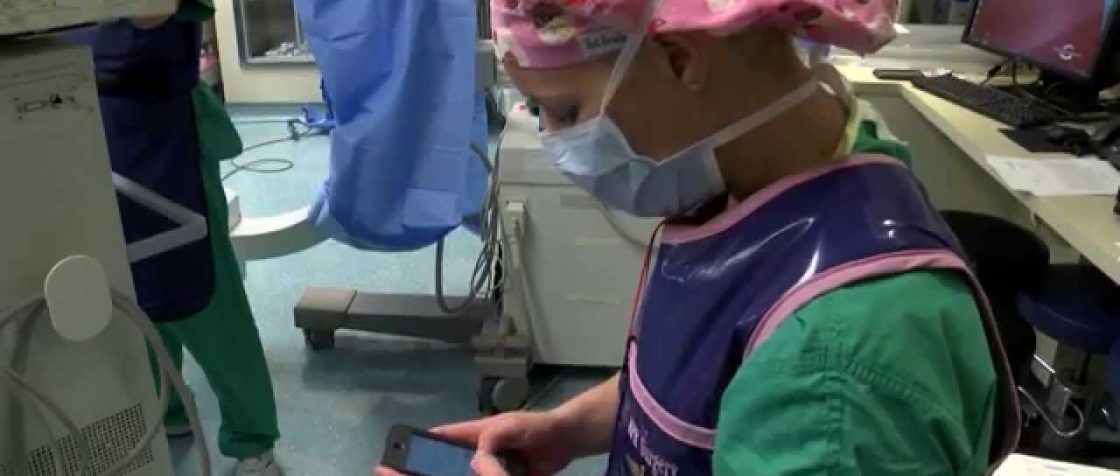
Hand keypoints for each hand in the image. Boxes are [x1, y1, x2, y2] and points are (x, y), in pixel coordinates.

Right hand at [374, 411, 576, 475]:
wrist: (566, 440)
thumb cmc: (535, 426)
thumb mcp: (510, 427)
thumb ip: (491, 441)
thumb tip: (475, 462)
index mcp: (476, 433)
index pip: (444, 436)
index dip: (424, 443)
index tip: (404, 452)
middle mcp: (478, 451)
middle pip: (450, 462)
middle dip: (435, 468)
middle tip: (414, 473)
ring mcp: (491, 467)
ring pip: (467, 474)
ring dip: (456, 475)